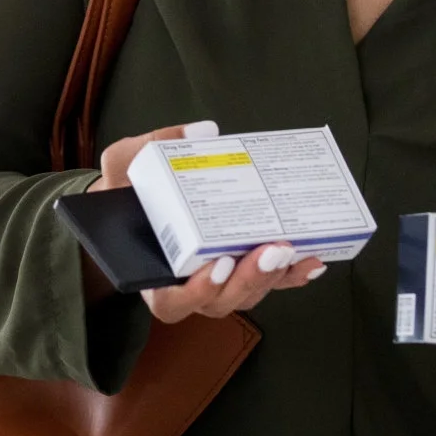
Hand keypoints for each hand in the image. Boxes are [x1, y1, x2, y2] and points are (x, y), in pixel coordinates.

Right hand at [88, 121, 325, 323]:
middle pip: (221, 302)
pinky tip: (312, 258)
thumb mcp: (123, 163)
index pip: (172, 303)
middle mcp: (186, 286)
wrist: (133, 198)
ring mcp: (217, 280)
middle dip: (250, 280)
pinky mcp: (241, 267)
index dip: (198, 292)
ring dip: (274, 277)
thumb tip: (204, 133)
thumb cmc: (125, 189)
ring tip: (293, 249)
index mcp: (151, 274)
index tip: (219, 265)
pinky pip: (267, 280)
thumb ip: (150, 146)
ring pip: (247, 293)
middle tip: (271, 251)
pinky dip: (291, 274)